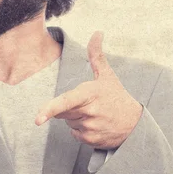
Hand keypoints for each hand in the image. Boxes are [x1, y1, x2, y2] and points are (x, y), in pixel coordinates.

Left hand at [35, 31, 142, 148]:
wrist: (134, 124)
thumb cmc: (116, 97)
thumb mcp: (107, 75)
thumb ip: (96, 55)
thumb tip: (97, 33)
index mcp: (90, 94)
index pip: (66, 102)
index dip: (50, 109)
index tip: (37, 119)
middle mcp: (89, 112)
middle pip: (62, 111)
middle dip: (70, 107)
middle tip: (89, 104)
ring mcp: (90, 127)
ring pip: (68, 122)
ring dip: (76, 119)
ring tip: (94, 114)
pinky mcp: (90, 140)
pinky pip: (74, 134)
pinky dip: (80, 130)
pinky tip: (95, 125)